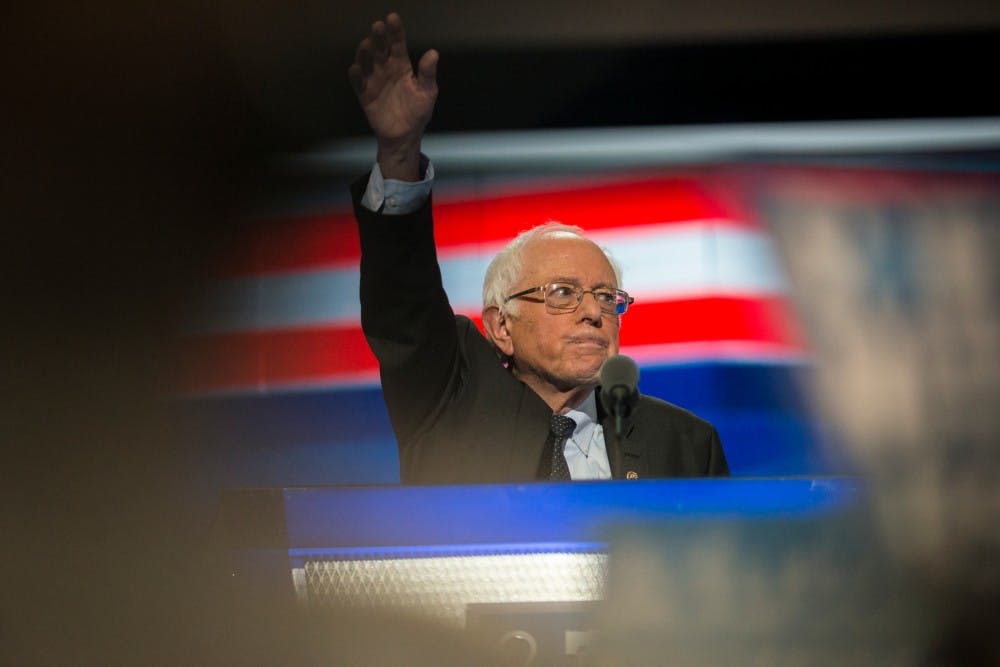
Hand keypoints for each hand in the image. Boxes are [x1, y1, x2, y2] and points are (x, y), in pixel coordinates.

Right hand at [348, 13, 437, 180]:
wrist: (405, 135)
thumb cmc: (418, 112)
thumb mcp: (427, 92)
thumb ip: (428, 73)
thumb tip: (433, 53)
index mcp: (402, 65)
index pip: (397, 44)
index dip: (395, 31)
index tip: (392, 18)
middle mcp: (385, 68)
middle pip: (379, 48)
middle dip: (378, 37)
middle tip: (378, 27)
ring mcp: (374, 80)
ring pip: (366, 61)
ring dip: (365, 52)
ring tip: (368, 45)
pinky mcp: (364, 94)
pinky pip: (357, 82)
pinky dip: (356, 75)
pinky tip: (357, 69)